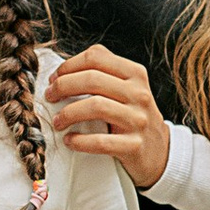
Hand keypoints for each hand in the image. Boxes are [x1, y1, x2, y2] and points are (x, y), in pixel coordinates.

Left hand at [46, 45, 170, 190]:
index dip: (68, 66)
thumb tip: (60, 75)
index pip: (96, 57)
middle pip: (92, 79)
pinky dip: (79, 141)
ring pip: (96, 106)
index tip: (53, 79)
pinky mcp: (134, 146)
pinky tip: (70, 141)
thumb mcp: (126, 90)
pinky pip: (100, 141)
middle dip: (63, 87)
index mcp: (135, 74)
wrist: (160, 152)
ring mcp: (138, 119)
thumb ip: (102, 77)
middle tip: (49, 98)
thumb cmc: (132, 118)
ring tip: (57, 122)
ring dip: (68, 114)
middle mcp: (138, 93)